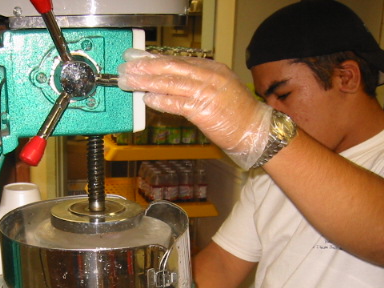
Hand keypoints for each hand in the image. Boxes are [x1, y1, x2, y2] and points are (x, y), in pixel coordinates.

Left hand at [118, 49, 272, 169]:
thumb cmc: (238, 116)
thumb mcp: (219, 91)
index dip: (156, 60)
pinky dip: (160, 100)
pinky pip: (176, 103)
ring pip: (170, 83)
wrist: (255, 131)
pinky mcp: (203, 110)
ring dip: (147, 82)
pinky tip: (147, 99)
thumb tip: (169, 86)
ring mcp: (206, 92)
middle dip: (147, 67)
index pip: (179, 61)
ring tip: (130, 82)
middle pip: (172, 67)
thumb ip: (197, 85)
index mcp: (213, 69)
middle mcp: (209, 76)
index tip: (139, 59)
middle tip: (128, 67)